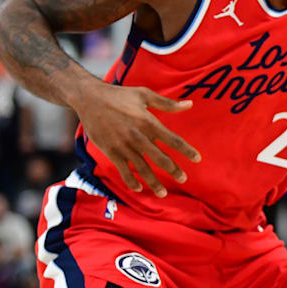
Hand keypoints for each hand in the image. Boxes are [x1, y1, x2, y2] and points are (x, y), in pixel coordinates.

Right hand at [74, 84, 200, 196]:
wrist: (89, 98)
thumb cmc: (119, 95)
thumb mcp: (144, 94)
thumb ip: (167, 103)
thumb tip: (190, 104)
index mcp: (148, 122)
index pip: (172, 139)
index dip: (186, 150)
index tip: (198, 159)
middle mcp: (137, 136)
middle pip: (159, 158)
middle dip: (173, 170)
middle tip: (184, 179)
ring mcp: (123, 145)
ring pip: (141, 168)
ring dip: (153, 182)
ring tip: (163, 193)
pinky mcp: (110, 151)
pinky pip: (123, 169)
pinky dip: (130, 180)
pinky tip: (138, 188)